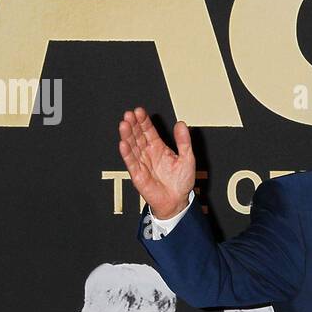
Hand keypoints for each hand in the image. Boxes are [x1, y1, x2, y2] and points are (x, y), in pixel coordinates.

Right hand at [117, 106, 194, 220]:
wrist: (178, 201)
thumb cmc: (181, 182)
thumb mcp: (187, 158)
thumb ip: (184, 141)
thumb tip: (181, 124)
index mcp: (159, 148)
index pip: (148, 131)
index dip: (143, 121)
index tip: (139, 111)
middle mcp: (148, 154)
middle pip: (138, 136)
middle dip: (133, 125)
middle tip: (129, 114)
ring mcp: (142, 163)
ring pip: (132, 147)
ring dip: (127, 136)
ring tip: (124, 124)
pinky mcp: (138, 175)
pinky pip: (131, 163)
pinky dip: (127, 154)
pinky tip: (123, 144)